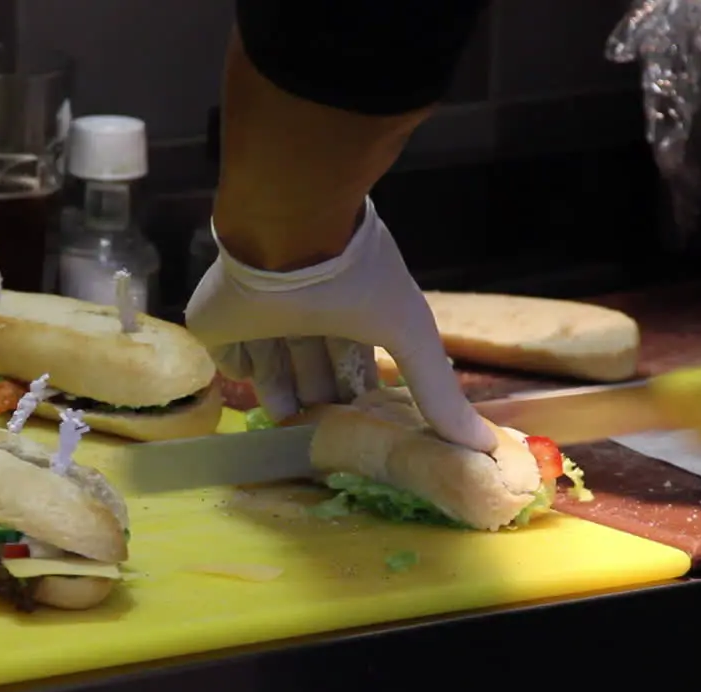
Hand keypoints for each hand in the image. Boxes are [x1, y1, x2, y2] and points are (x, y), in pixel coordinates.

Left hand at [184, 197, 495, 452]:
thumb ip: (438, 390)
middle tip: (326, 435)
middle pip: (310, 365)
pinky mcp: (217, 320)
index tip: (363, 427)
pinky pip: (229, 355)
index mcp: (346, 304)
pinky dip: (242, 371)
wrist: (290, 234)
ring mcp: (257, 312)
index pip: (351, 357)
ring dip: (282, 396)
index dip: (355, 390)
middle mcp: (303, 308)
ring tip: (292, 428)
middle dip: (319, 398)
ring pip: (270, 365)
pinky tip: (252, 383)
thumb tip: (484, 448)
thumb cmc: (356, 279)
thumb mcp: (408, 334)